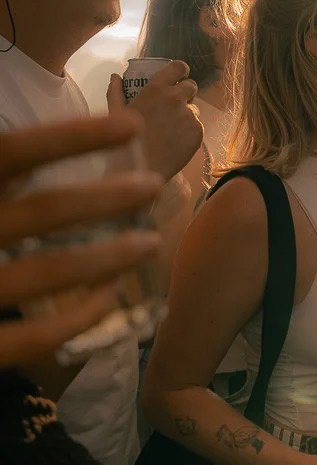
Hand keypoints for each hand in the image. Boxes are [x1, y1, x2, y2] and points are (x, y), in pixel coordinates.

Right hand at [0, 114, 162, 367]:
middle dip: (106, 198)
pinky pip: (30, 338)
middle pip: (42, 212)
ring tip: (149, 243)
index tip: (130, 126)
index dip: (72, 137)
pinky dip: (77, 318)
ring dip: (107, 256)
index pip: (11, 153)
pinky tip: (110, 298)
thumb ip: (0, 168)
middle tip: (153, 186)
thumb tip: (25, 141)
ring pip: (47, 271)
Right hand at [107, 60, 202, 180]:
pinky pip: (197, 126)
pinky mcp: (198, 132)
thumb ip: (115, 91)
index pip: (179, 66)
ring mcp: (189, 115)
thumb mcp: (114, 113)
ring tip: (169, 131)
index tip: (178, 78)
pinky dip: (189, 132)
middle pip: (191, 86)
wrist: (140, 171)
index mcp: (156, 88)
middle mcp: (176, 98)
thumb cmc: (122, 140)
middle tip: (173, 107)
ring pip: (194, 109)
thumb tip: (115, 77)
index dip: (180, 71)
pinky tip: (175, 143)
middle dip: (185, 93)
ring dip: (186, 115)